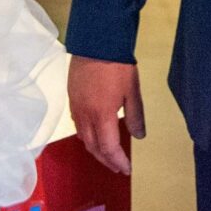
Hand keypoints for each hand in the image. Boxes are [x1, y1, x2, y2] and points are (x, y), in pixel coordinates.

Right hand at [69, 57, 144, 176]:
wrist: (95, 41)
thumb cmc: (117, 65)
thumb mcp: (132, 91)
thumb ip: (135, 116)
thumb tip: (138, 136)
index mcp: (102, 116)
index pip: (109, 148)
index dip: (118, 161)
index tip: (127, 169)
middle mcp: (85, 115)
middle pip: (93, 147)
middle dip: (106, 160)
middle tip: (117, 166)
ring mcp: (76, 107)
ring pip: (83, 137)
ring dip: (95, 150)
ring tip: (107, 154)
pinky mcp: (71, 98)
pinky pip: (77, 125)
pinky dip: (86, 136)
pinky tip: (93, 134)